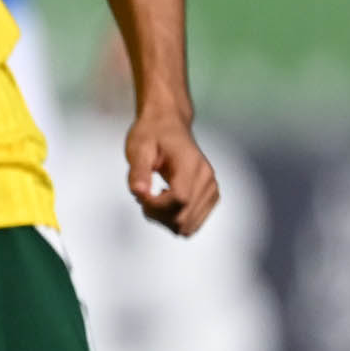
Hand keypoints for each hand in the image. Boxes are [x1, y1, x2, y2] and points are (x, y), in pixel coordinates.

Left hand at [125, 109, 219, 235]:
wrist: (168, 125)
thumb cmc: (153, 134)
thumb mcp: (138, 148)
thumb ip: (138, 172)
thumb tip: (139, 192)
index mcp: (192, 165)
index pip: (179, 200)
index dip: (155, 205)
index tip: (141, 194)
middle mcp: (207, 179)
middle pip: (183, 218)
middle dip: (157, 214)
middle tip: (143, 195)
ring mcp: (211, 189)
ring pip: (188, 225)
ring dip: (164, 219)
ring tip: (153, 197)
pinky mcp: (210, 197)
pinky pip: (192, 223)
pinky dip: (174, 219)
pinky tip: (164, 201)